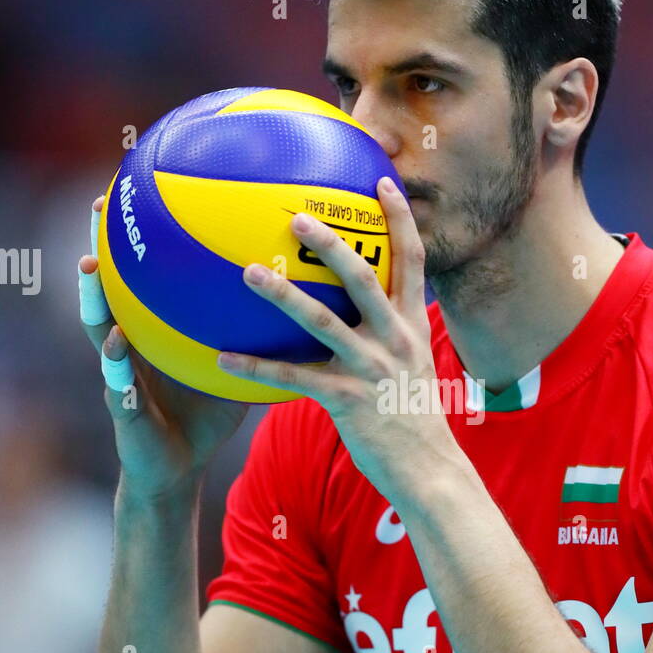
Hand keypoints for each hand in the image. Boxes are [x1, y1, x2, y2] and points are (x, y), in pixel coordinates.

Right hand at [79, 196, 248, 501]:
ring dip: (93, 299)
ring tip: (90, 269)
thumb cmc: (205, 414)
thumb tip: (306, 296)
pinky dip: (113, 361)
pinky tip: (115, 341)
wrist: (177, 469)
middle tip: (103, 208)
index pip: (149, 277)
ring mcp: (120, 373)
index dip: (144, 239)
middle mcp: (133, 344)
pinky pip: (115, 380)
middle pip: (115, 289)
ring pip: (98, 327)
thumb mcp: (235, 367)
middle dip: (107, 250)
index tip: (147, 190)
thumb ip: (254, 334)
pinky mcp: (122, 409)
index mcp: (159, 331)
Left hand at [216, 176, 462, 504]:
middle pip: (364, 279)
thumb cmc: (415, 419)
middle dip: (333, 244)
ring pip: (322, 323)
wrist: (431, 471)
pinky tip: (222, 359)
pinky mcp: (347, 402)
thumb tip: (364, 313)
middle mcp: (395, 339)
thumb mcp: (414, 367)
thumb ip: (391, 336)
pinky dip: (256, 369)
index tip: (381, 181)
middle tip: (297, 217)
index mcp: (411, 326)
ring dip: (282, 295)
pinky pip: (294, 379)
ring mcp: (371, 370)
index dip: (399, 218)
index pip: (413, 260)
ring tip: (248, 272)